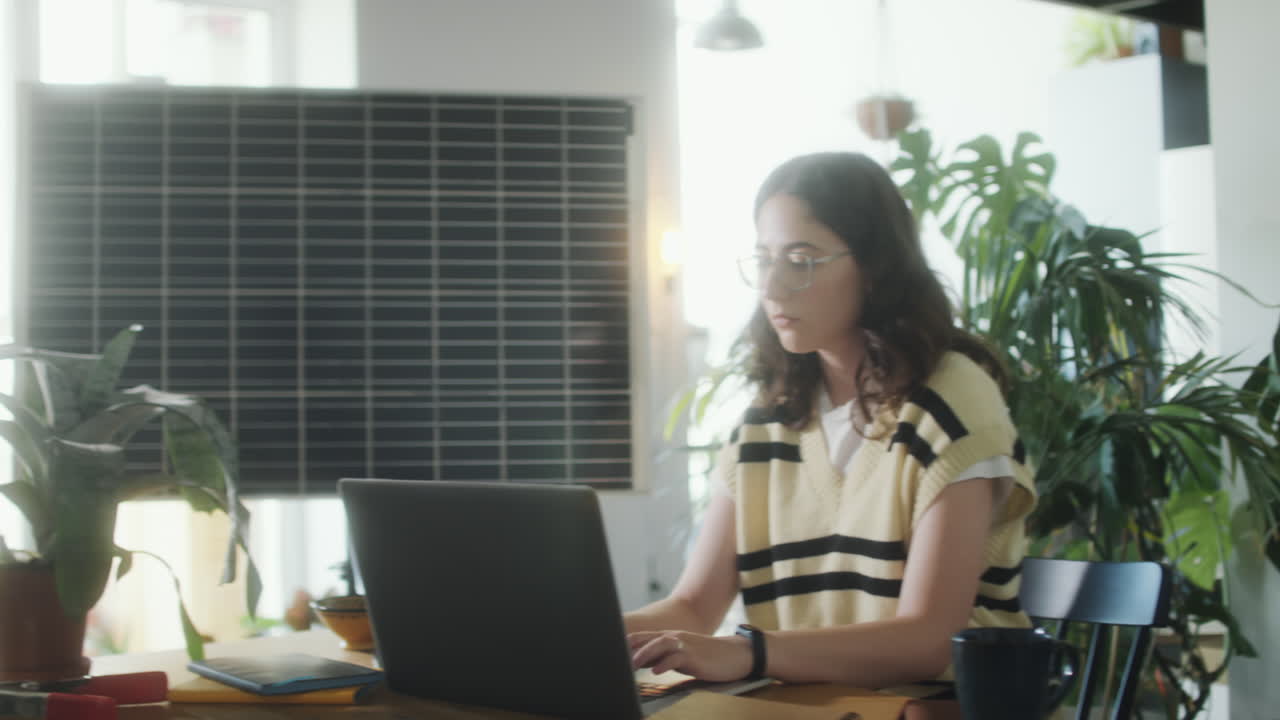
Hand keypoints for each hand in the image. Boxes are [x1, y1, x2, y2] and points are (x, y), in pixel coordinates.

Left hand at [627, 630, 753, 681]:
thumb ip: (664, 658)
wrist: (735, 655)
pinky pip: (677, 658)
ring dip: (644, 653)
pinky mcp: (694, 656)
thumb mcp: (682, 658)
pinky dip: (665, 663)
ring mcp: (685, 645)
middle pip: (648, 638)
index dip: (628, 642)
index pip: (645, 637)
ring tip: (631, 664)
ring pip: (660, 645)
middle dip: (631, 646)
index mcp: (671, 638)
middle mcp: (675, 638)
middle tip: (615, 655)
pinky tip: (656, 671)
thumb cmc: (707, 658)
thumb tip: (645, 663)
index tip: (612, 650)